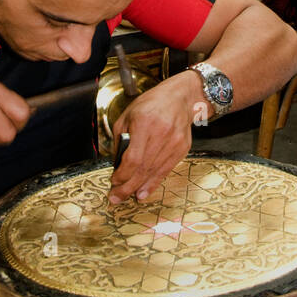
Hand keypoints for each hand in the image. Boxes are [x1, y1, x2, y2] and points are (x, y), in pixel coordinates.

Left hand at [108, 74, 197, 203]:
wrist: (180, 98)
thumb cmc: (151, 104)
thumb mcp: (127, 115)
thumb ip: (120, 139)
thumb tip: (116, 164)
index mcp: (144, 122)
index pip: (132, 158)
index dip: (122, 174)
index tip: (113, 181)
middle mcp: (161, 133)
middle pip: (143, 168)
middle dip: (127, 187)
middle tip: (116, 197)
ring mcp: (174, 142)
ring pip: (154, 172)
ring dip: (139, 187)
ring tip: (128, 196)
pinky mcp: (182, 148)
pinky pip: (166, 171)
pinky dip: (154, 183)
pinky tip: (144, 192)